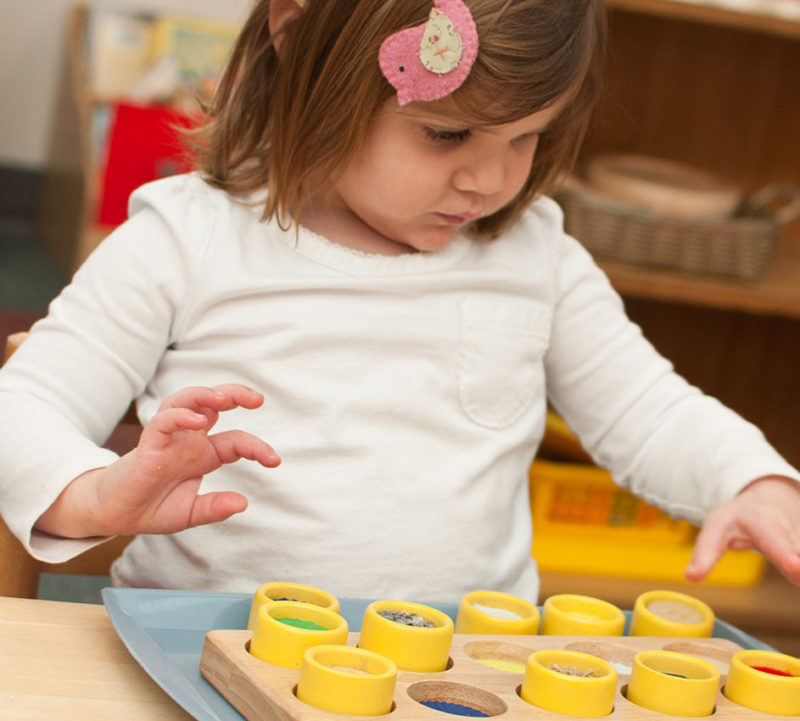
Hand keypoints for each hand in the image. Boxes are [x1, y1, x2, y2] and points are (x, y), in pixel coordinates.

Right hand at [36, 384, 279, 537]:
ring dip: (205, 395)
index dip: (257, 447)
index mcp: (203, 454)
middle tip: (256, 398)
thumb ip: (214, 507)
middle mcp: (188, 440)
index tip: (274, 461)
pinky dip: (179, 416)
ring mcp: (168, 439)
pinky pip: (162, 422)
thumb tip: (243, 503)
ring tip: (224, 398)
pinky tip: (196, 419)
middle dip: (236, 395)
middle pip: (213, 405)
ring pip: (186, 402)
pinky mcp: (147, 445)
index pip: (236, 441)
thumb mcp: (190, 513)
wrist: (114, 516)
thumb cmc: (151, 508)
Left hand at [685, 475, 799, 585]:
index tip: (796, 568)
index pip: (776, 542)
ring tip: (799, 574)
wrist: (773, 496)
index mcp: (766, 524)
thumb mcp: (717, 527)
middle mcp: (794, 531)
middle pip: (799, 551)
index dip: (787, 557)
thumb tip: (690, 577)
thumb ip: (706, 552)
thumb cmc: (741, 517)